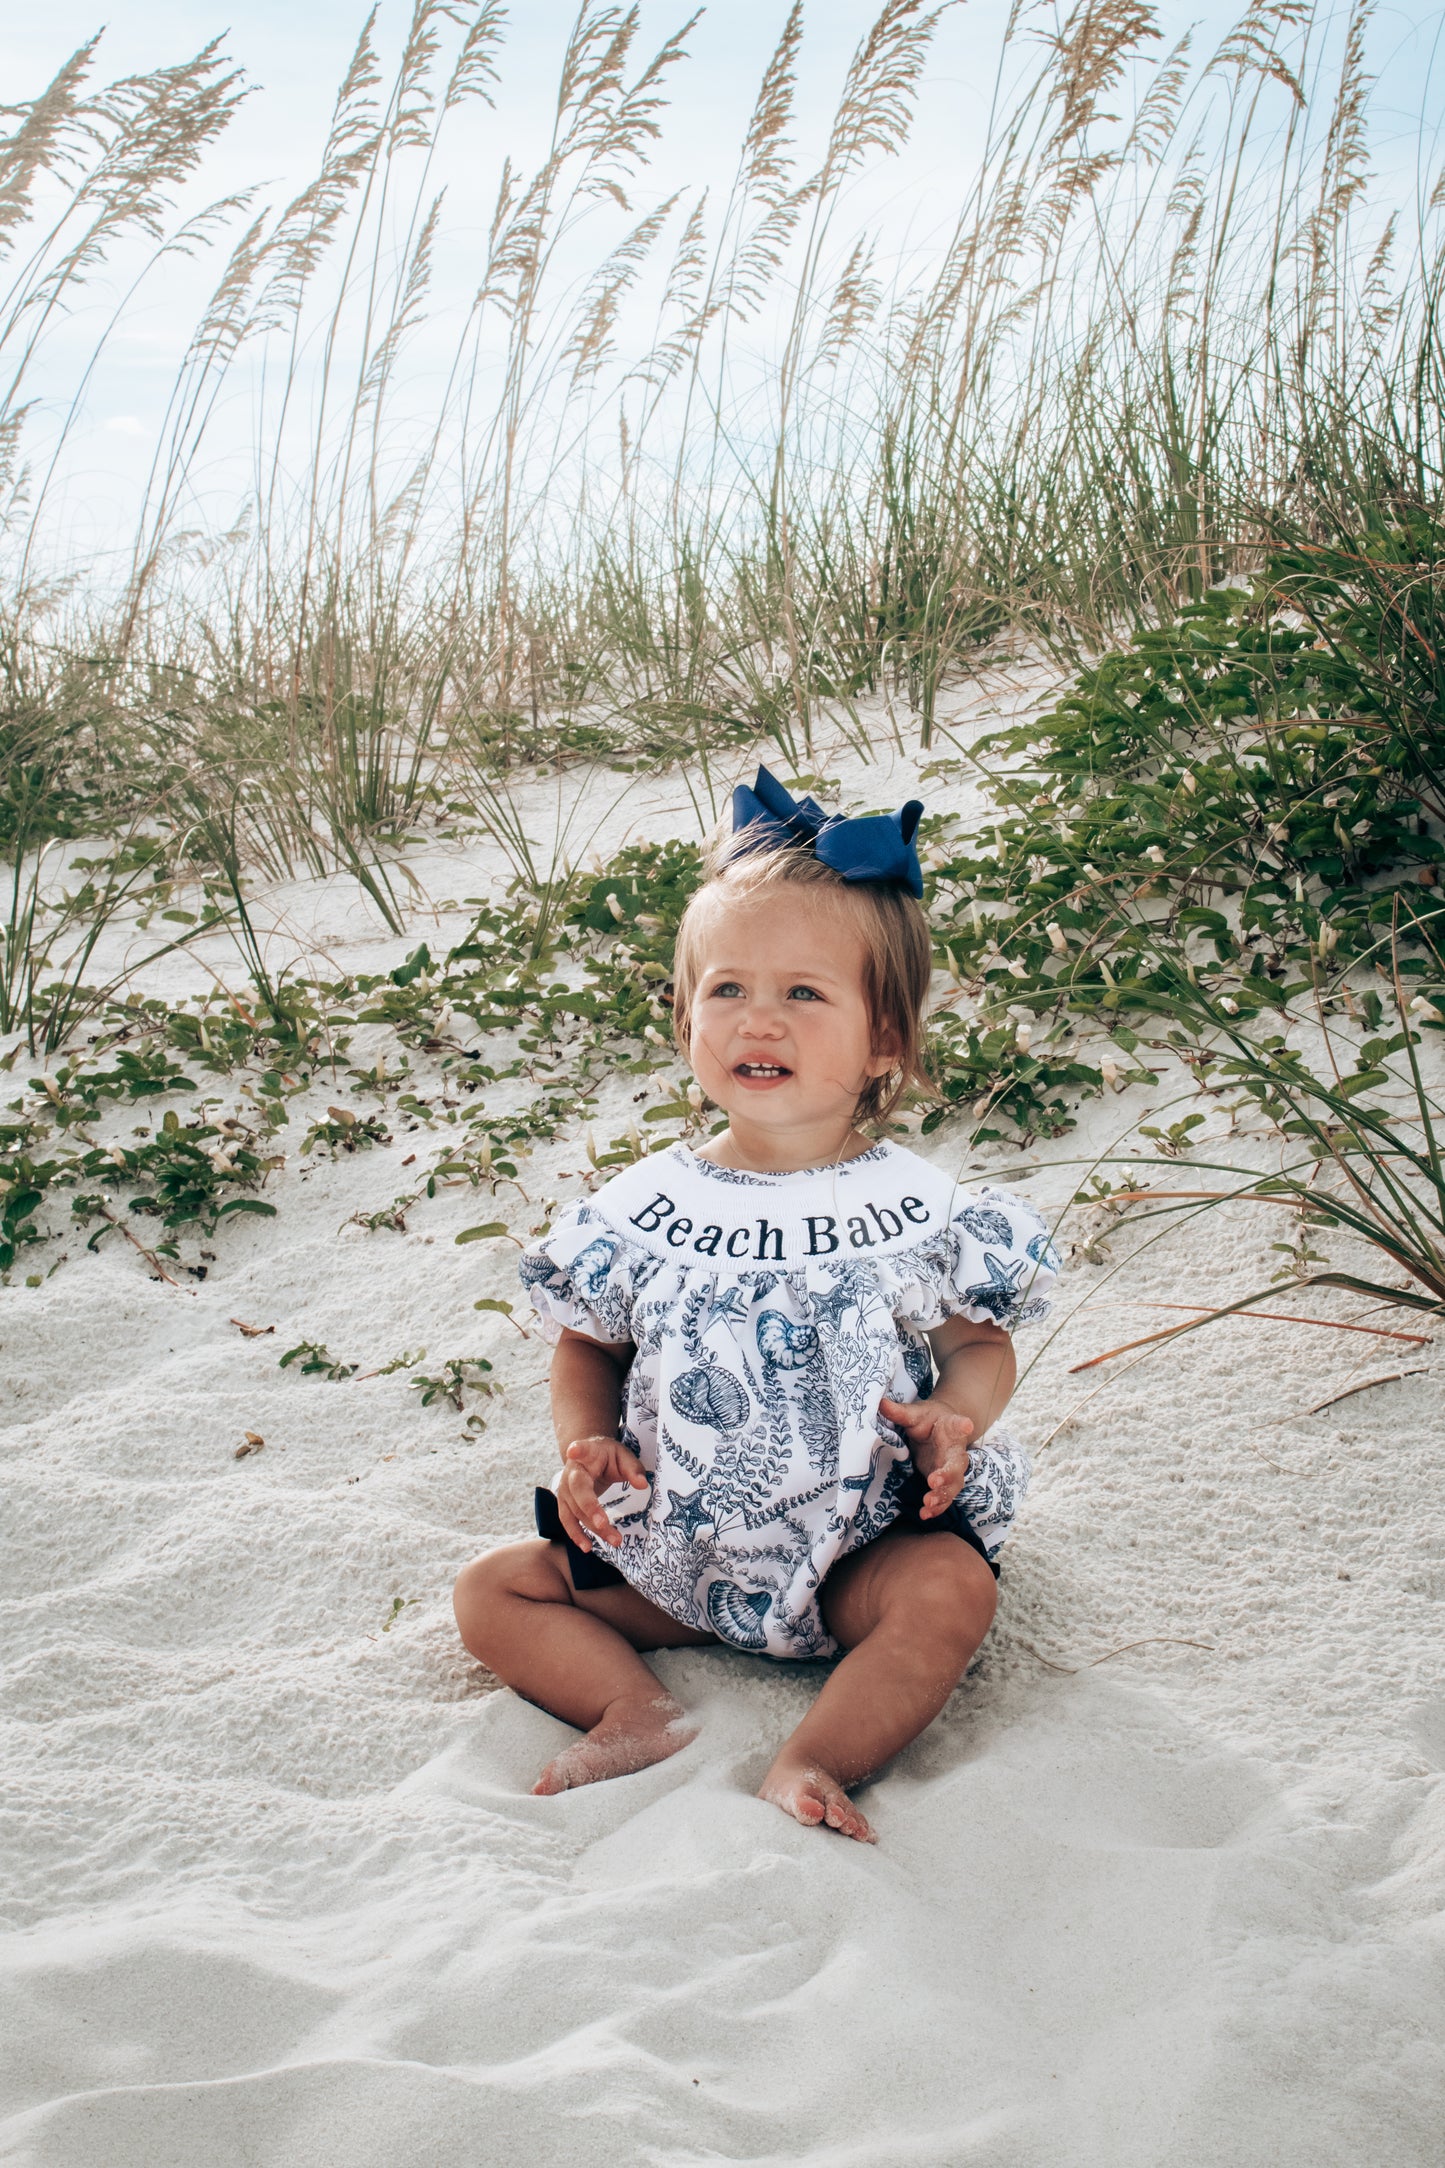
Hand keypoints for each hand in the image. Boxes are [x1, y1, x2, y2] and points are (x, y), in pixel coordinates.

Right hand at [556, 1435, 648, 1550]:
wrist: (589, 1458)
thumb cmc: (609, 1456)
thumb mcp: (624, 1456)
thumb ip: (634, 1469)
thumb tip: (643, 1485)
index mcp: (587, 1453)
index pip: (582, 1449)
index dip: (577, 1450)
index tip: (573, 1450)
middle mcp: (571, 1471)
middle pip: (577, 1489)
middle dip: (590, 1507)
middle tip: (603, 1523)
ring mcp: (564, 1489)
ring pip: (575, 1510)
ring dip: (592, 1527)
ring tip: (614, 1540)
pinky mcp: (565, 1504)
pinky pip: (567, 1521)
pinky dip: (576, 1534)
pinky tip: (587, 1547)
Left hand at [879, 1396, 972, 1521]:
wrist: (940, 1429)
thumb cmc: (929, 1419)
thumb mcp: (915, 1413)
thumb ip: (900, 1412)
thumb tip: (880, 1403)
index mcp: (952, 1428)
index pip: (959, 1425)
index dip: (962, 1425)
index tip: (966, 1423)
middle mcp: (956, 1451)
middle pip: (958, 1465)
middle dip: (948, 1475)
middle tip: (934, 1481)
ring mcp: (951, 1470)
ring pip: (953, 1486)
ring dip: (941, 1497)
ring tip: (927, 1504)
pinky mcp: (943, 1483)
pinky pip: (944, 1498)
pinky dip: (936, 1508)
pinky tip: (924, 1515)